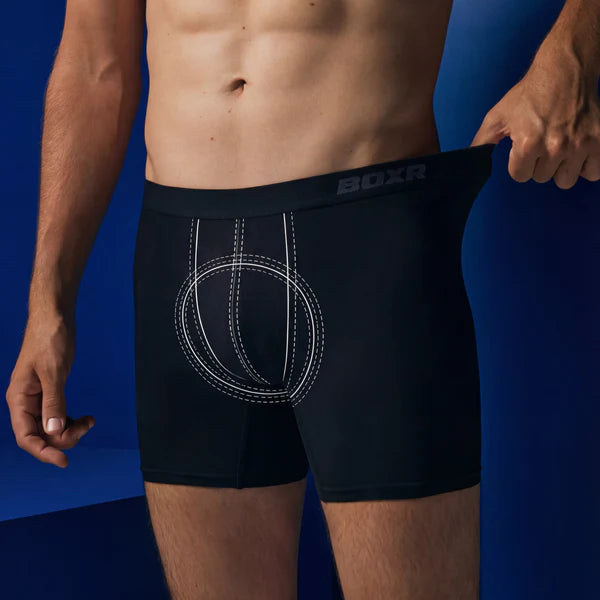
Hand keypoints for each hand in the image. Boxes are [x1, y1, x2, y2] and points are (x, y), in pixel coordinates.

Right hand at [5, 313, 94, 467]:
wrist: (55, 317)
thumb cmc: (50, 339)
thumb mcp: (53, 372)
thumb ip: (53, 402)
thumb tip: (53, 431)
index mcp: (18, 399)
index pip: (26, 437)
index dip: (44, 452)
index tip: (64, 461)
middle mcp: (25, 401)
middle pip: (40, 435)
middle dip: (63, 438)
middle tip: (87, 426)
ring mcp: (37, 397)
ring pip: (50, 427)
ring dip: (70, 430)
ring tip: (90, 421)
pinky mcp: (49, 391)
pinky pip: (57, 415)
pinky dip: (72, 420)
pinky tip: (86, 418)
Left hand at [470, 50, 599, 188]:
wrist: (564, 70)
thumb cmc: (528, 94)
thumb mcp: (498, 116)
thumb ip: (481, 142)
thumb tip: (467, 160)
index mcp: (527, 145)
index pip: (520, 176)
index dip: (520, 163)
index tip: (524, 146)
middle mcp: (554, 148)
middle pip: (542, 178)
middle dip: (540, 164)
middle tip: (543, 142)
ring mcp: (579, 146)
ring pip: (565, 180)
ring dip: (562, 168)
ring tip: (560, 148)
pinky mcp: (599, 142)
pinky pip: (593, 173)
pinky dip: (587, 166)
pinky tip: (578, 152)